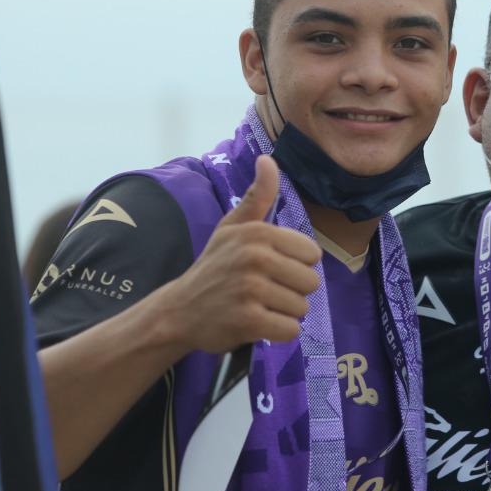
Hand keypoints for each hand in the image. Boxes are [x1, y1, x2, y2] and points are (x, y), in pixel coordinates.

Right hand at [166, 155, 321, 353]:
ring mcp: (251, 290)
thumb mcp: (232, 226)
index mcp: (258, 233)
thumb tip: (268, 158)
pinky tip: (257, 324)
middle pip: (311, 282)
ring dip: (283, 312)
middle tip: (263, 291)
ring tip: (258, 306)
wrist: (179, 310)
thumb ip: (258, 195)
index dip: (296, 265)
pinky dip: (278, 332)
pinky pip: (290, 330)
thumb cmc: (214, 266)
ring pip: (301, 308)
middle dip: (292, 291)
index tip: (271, 268)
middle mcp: (255, 257)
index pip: (312, 254)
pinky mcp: (249, 320)